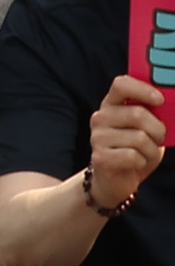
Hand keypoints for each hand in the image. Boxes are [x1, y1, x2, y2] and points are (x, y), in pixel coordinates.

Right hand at [86, 73, 167, 211]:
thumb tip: (172, 106)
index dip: (142, 89)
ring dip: (151, 150)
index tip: (160, 100)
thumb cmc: (134, 150)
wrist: (115, 180)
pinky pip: (133, 156)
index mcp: (111, 105)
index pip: (121, 84)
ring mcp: (98, 137)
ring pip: (139, 138)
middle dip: (158, 130)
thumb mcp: (145, 129)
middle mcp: (101, 117)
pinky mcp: (100, 157)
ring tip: (145, 154)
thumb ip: (153, 115)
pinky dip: (142, 163)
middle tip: (158, 138)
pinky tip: (136, 164)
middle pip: (137, 114)